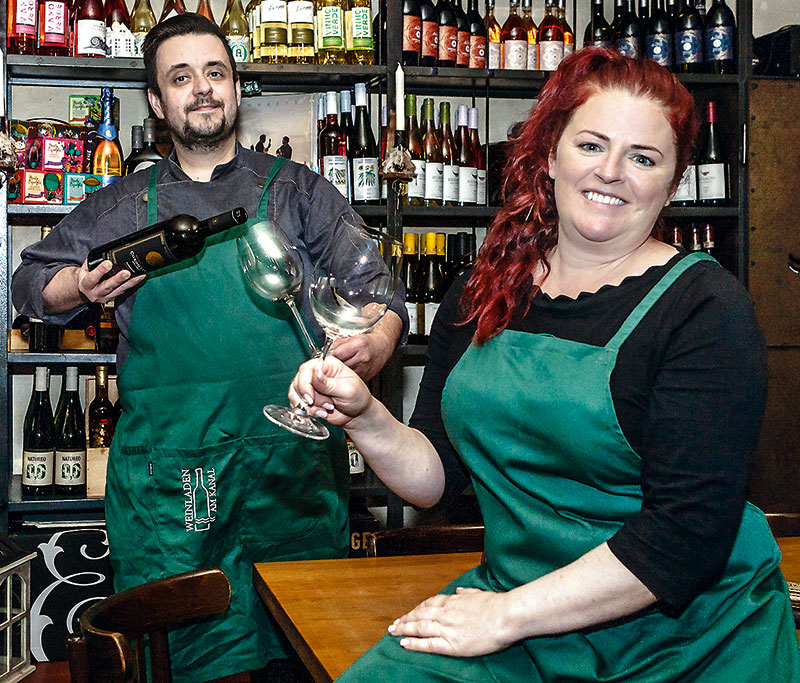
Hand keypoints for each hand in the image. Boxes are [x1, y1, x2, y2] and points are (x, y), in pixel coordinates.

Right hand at [77, 260, 144, 303]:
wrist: (86, 292)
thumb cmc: (86, 278)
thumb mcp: (84, 270)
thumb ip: (90, 263)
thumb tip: (100, 255)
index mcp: (86, 285)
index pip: (92, 278)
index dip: (100, 271)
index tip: (108, 263)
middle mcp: (95, 293)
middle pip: (107, 286)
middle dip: (117, 279)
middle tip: (126, 273)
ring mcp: (105, 297)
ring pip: (119, 290)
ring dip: (129, 282)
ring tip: (138, 275)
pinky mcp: (113, 298)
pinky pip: (124, 290)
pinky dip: (132, 284)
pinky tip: (139, 277)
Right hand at [289, 355, 373, 427]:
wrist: (357, 414)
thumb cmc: (357, 397)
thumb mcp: (347, 389)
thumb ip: (329, 383)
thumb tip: (316, 372)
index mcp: (327, 365)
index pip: (307, 369)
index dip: (305, 384)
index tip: (310, 398)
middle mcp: (316, 373)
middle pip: (298, 381)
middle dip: (309, 398)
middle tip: (325, 405)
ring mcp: (311, 386)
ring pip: (295, 394)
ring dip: (309, 406)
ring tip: (326, 409)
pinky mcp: (308, 398)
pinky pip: (297, 404)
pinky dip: (308, 411)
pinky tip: (321, 413)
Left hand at [329, 310, 401, 380]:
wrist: (383, 346)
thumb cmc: (368, 340)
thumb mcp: (353, 336)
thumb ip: (339, 342)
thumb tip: (326, 349)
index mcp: (359, 344)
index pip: (337, 353)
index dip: (328, 356)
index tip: (324, 357)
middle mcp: (363, 357)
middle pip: (340, 364)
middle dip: (333, 364)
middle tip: (329, 363)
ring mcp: (365, 368)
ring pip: (345, 372)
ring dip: (340, 371)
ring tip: (339, 366)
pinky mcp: (366, 376)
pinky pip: (352, 377)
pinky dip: (347, 375)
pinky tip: (348, 370)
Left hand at [387, 587, 513, 657]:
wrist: (505, 615)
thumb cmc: (496, 604)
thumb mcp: (478, 593)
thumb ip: (466, 593)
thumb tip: (458, 591)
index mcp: (453, 601)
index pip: (430, 604)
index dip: (418, 609)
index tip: (410, 612)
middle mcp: (446, 613)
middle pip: (420, 614)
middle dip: (406, 619)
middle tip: (394, 624)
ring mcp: (447, 628)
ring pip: (419, 627)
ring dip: (404, 629)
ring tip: (393, 632)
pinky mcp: (451, 643)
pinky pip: (428, 643)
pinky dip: (414, 643)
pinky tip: (404, 643)